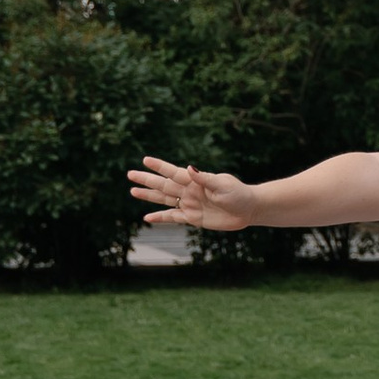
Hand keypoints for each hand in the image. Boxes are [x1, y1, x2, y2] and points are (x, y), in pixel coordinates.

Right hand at [129, 156, 258, 233]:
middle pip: (163, 184)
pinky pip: (173, 217)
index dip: (159, 166)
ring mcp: (189, 204)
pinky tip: (147, 218)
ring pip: (164, 199)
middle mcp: (189, 191)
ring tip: (133, 191)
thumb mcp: (222, 184)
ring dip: (149, 196)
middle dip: (147, 180)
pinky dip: (160, 218)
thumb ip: (204, 178)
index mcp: (195, 180)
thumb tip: (189, 167)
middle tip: (130, 174)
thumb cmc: (238, 193)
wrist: (248, 209)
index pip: (173, 172)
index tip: (145, 160)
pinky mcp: (193, 218)